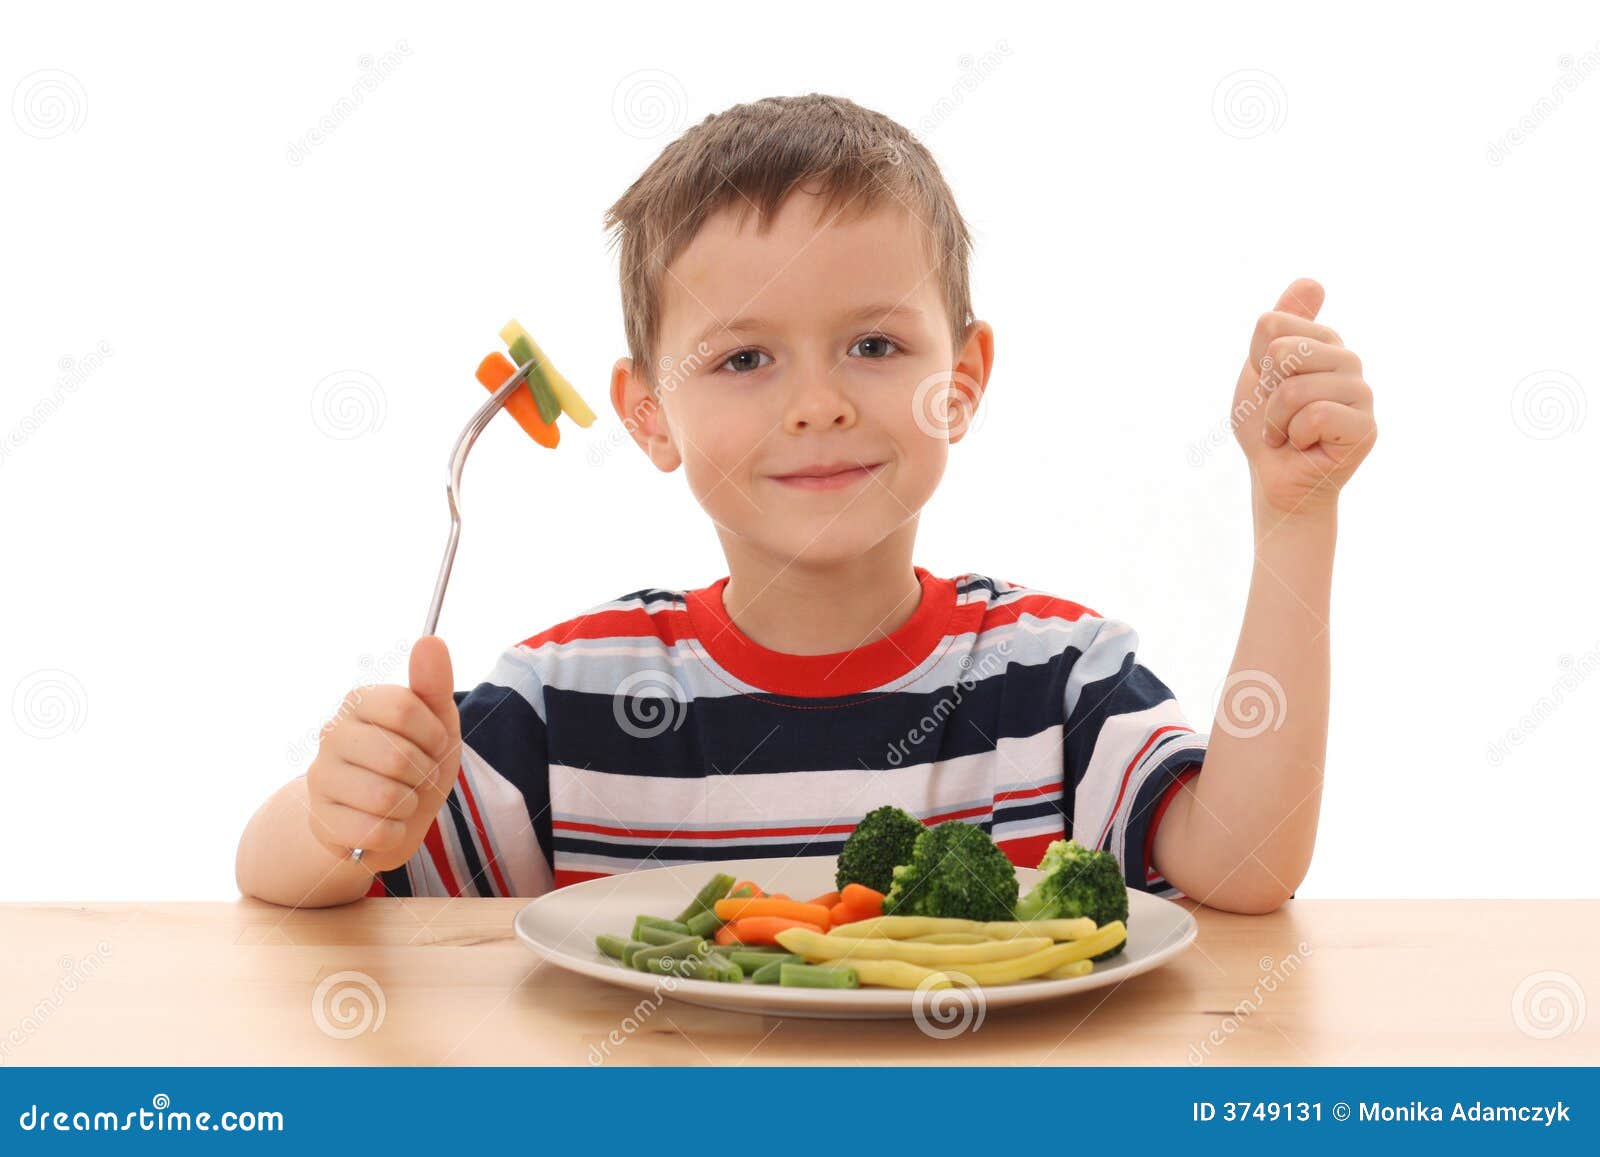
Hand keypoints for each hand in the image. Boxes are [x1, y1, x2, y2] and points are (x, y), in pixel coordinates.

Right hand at [305, 636, 461, 872]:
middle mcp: (331, 734)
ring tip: (401, 800)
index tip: (434, 744)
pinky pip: (374, 832)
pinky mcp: (320, 821)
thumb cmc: (417, 762)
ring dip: (410, 805)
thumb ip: (434, 683)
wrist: (393, 819)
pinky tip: (385, 824)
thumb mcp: (437, 722)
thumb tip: (430, 640)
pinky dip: (394, 833)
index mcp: (359, 701)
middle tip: (417, 776)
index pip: (406, 709)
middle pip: (398, 757)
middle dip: (423, 774)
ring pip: (385, 798)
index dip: (433, 735)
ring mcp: (320, 777)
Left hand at [1232, 278, 1376, 518]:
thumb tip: (1312, 280)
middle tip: (1279, 415)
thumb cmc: (1266, 427)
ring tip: (1290, 433)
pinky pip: (1315, 416)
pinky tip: (1306, 446)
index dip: (1256, 362)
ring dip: (1277, 420)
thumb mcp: (1259, 369)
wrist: (1275, 480)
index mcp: (1323, 341)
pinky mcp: (1366, 427)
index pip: (1272, 325)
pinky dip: (1295, 437)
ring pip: (1296, 388)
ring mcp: (1362, 392)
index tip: (1269, 385)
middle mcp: (1348, 360)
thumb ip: (1280, 323)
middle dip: (1266, 392)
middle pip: (1284, 351)